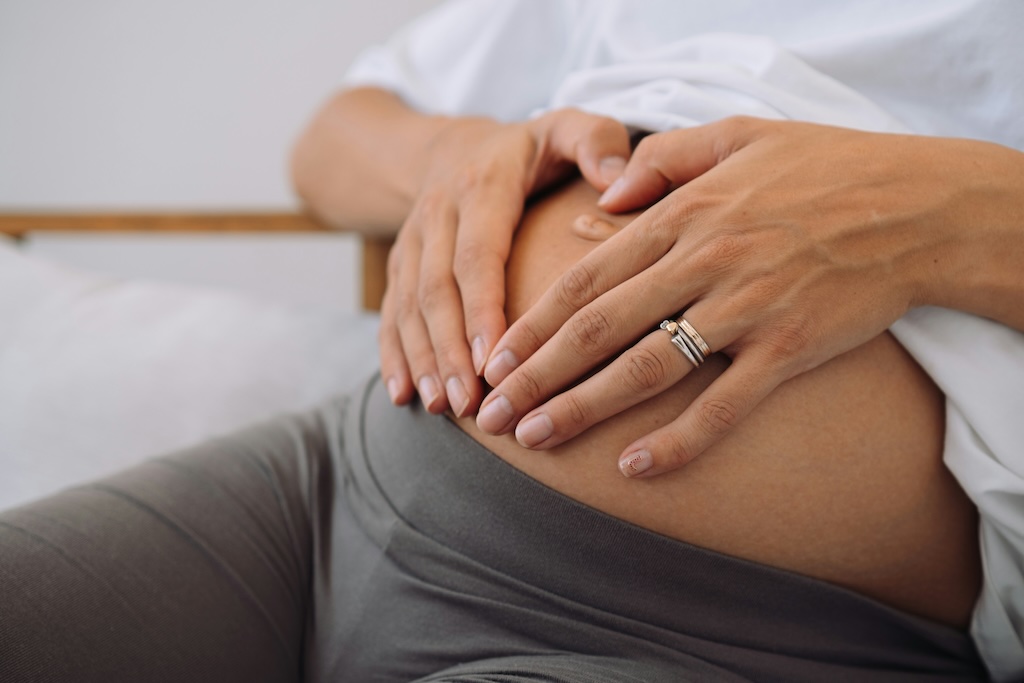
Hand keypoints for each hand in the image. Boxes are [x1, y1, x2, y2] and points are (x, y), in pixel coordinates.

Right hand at [380, 108, 630, 415]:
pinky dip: (394, 356)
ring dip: (423, 358)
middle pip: (437, 288)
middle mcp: (437, 215)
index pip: (478, 253)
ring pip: (409, 306)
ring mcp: (412, 243)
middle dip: (449, 348)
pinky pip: (389, 313)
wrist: (450, 146)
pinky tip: (403, 397)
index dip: (482, 307)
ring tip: (441, 406)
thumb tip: (619, 183)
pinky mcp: (399, 267)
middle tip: (470, 400)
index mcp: (481, 186)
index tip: (493, 358)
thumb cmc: (528, 149)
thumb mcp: (565, 127)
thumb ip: (595, 142)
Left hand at [476, 116, 984, 475]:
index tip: (493, 359)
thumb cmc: (823, 168)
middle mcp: (701, 264)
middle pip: (597, 329)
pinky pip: (724, 405)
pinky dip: (678, 439)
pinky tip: (633, 468)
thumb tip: (604, 197)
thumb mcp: (736, 137)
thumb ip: (662, 161)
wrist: (915, 205)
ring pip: (645, 368)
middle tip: (490, 415)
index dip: (532, 324)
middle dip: (535, 375)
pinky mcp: (789, 349)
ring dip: (582, 408)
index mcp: (681, 217)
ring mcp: (744, 310)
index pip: (585, 279)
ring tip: (533, 440)